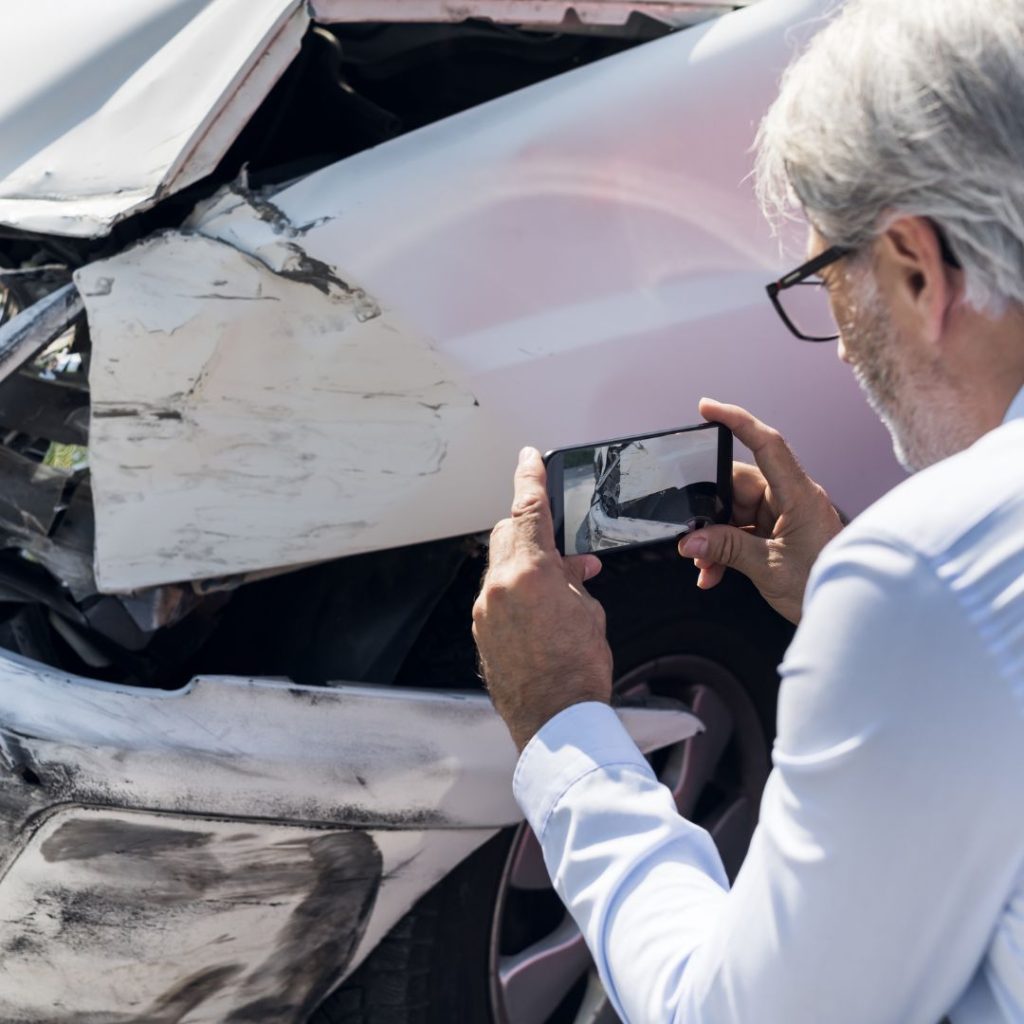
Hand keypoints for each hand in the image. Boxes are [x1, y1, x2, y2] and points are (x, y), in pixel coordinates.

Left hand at [473, 448, 613, 751]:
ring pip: (503, 568)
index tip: (528, 458)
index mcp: (528, 573)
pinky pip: (499, 598)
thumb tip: (569, 570)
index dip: (530, 479)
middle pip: (509, 535)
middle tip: (563, 547)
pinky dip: (519, 594)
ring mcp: (485, 612)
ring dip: (530, 568)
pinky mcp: (482, 634)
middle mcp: (498, 587)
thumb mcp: (588, 613)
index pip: (527, 510)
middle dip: (533, 531)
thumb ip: (572, 581)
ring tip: (563, 590)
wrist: (555, 724)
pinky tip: (544, 613)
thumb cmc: (578, 672)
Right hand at [678, 399, 843, 623]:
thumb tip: (690, 541)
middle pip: (739, 483)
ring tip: (704, 565)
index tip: (707, 407)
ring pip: (736, 511)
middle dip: (710, 509)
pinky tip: (713, 573)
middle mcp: (792, 498)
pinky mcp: (780, 533)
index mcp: (799, 495)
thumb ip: (727, 550)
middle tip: (690, 534)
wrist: (852, 613)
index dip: (738, 420)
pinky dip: (725, 549)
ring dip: (715, 537)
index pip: (768, 444)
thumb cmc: (822, 587)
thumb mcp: (769, 569)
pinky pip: (743, 530)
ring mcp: (785, 515)